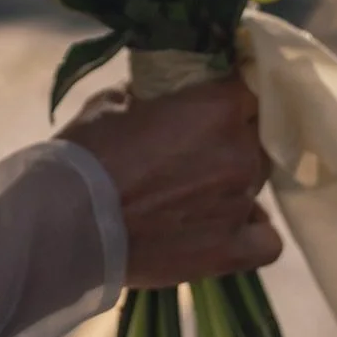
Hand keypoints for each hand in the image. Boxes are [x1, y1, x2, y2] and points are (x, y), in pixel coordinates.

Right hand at [57, 76, 280, 288]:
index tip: (211, 99)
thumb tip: (166, 93)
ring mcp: (241, 203)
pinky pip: (267, 240)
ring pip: (257, 183)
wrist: (69, 221)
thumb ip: (155, 94)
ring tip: (194, 192)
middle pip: (256, 137)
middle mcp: (241, 152)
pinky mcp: (232, 249)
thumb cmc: (88, 152)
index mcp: (218, 107)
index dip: (231, 93)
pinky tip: (227, 226)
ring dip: (233, 181)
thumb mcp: (115, 100)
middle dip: (231, 137)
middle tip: (193, 148)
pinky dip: (251, 230)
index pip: (251, 87)